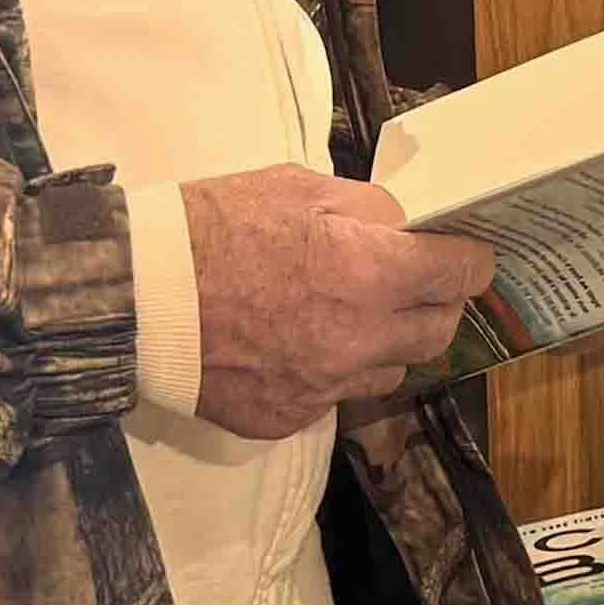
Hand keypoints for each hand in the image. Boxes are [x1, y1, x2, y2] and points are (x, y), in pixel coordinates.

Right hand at [178, 164, 500, 439]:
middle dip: (437, 303)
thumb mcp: (297, 188)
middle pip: (438, 331)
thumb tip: (404, 225)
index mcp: (370, 274)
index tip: (467, 255)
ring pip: (390, 371)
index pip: (460, 274)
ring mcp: (323, 387)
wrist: (134, 295)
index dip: (469, 261)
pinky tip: (299, 344)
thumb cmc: (213, 228)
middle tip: (417, 284)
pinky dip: (330, 373)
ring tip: (353, 314)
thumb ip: (366, 208)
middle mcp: (358, 341)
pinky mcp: (287, 417)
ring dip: (386, 343)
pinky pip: (334, 398)